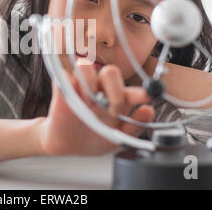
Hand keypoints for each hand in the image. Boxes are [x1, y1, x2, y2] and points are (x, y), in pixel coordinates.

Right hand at [37, 59, 154, 155]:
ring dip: (87, 83)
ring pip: (84, 67)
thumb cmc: (94, 139)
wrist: (67, 146)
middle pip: (110, 72)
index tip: (147, 97)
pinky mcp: (62, 87)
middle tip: (110, 111)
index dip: (138, 93)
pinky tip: (69, 99)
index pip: (130, 91)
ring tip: (87, 104)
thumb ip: (134, 127)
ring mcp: (80, 86)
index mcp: (117, 99)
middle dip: (113, 91)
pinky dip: (67, 85)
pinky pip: (64, 77)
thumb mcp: (116, 139)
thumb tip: (149, 111)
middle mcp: (100, 89)